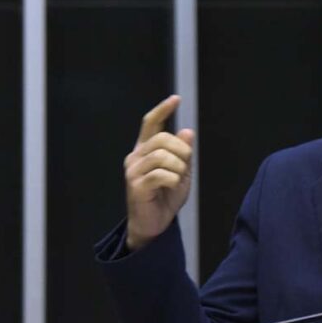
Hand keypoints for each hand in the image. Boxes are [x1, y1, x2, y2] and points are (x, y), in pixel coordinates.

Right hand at [124, 95, 193, 250]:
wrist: (155, 223)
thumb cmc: (166, 196)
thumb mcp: (182, 171)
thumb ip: (184, 153)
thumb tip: (188, 131)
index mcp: (146, 149)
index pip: (151, 123)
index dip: (163, 110)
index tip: (176, 99)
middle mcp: (136, 156)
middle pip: (162, 139)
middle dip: (181, 150)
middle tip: (185, 165)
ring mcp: (133, 170)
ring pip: (163, 156)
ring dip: (179, 168)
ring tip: (177, 179)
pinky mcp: (135, 185)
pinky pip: (161, 174)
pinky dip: (174, 180)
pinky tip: (171, 187)